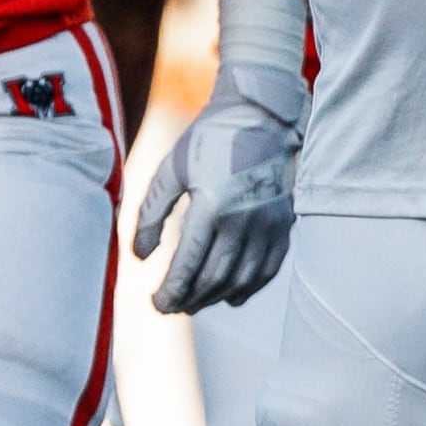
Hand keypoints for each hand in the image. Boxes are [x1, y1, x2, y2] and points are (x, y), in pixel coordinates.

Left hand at [133, 62, 306, 313]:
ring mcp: (269, 227)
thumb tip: (140, 257)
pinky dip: (246, 289)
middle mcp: (244, 221)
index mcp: (212, 206)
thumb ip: (150, 213)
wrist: (262, 116)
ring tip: (193, 303)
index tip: (155, 304)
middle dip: (188, 300)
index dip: (170, 292)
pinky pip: (266, 271)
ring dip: (214, 299)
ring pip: (240, 281)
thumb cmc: (210, 139)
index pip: (188, 266)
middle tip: (169, 308)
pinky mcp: (284, 226)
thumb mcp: (171, 169)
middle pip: (214, 280)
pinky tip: (227, 295)